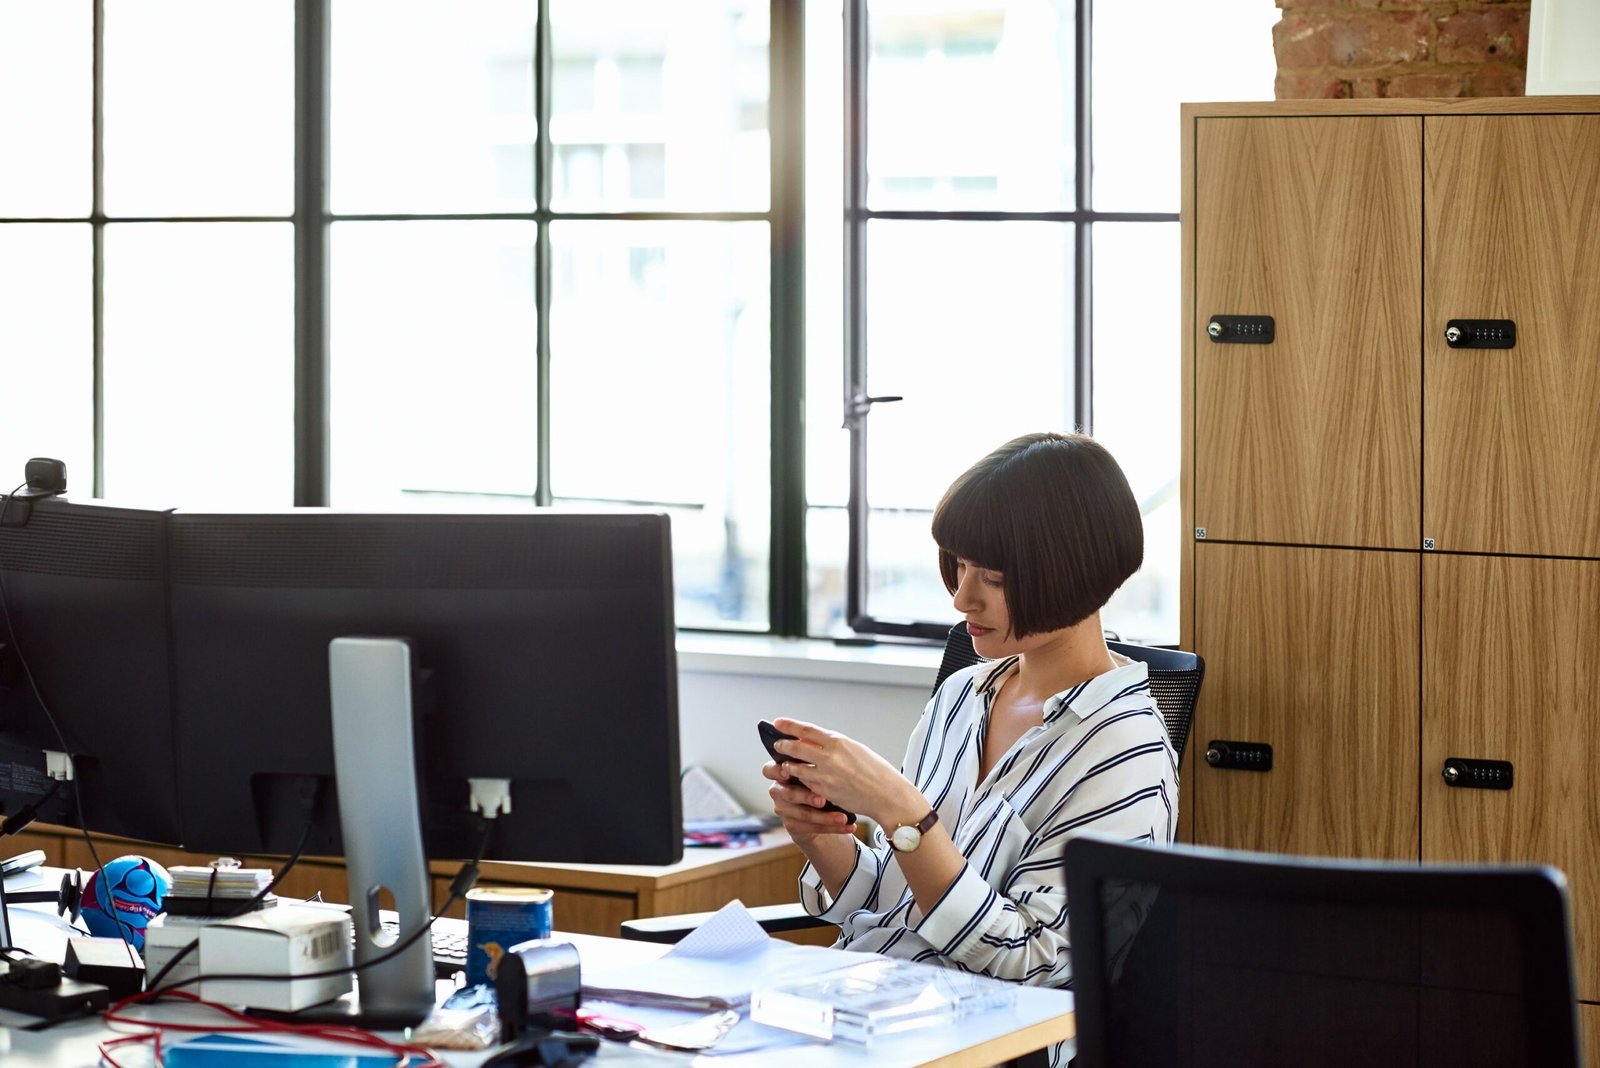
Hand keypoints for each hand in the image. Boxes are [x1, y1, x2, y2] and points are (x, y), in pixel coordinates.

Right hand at [763, 753, 854, 842]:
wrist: (818, 806)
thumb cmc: (818, 778)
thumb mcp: (815, 766)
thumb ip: (811, 756)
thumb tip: (815, 739)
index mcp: (781, 772)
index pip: (770, 769)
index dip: (778, 771)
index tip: (790, 771)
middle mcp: (779, 791)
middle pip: (787, 793)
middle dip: (806, 796)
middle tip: (822, 799)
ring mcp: (784, 810)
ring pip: (803, 814)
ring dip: (825, 816)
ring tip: (843, 817)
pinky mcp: (793, 826)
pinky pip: (813, 828)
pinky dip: (834, 827)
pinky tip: (849, 826)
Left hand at [766, 717, 925, 830]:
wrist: (886, 794)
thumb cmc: (875, 770)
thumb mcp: (855, 748)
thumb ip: (833, 744)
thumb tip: (812, 741)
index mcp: (838, 742)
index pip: (806, 730)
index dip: (789, 726)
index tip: (778, 723)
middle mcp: (829, 757)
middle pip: (795, 748)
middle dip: (783, 746)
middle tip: (778, 744)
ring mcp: (825, 776)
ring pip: (796, 768)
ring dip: (788, 765)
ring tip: (785, 763)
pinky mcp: (824, 792)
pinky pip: (805, 784)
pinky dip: (800, 780)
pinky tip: (798, 778)